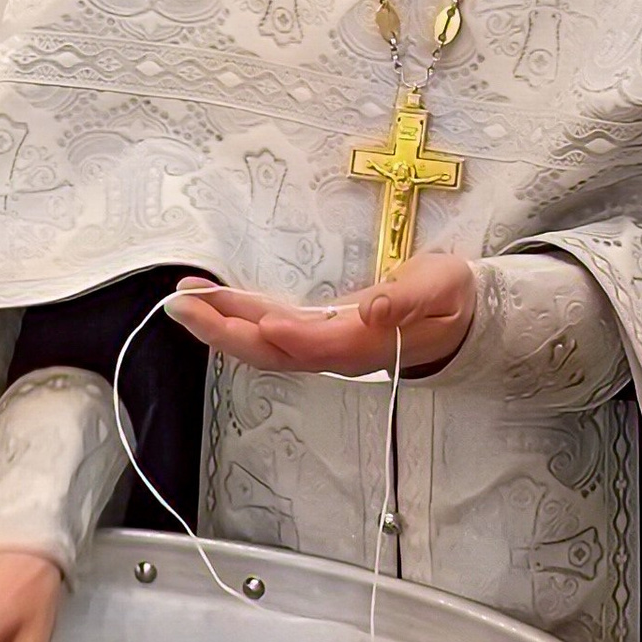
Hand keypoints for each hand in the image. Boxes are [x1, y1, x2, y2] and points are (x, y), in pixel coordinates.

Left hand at [167, 250, 476, 377]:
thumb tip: (374, 309)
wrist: (459, 317)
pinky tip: (211, 301)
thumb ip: (408, 299)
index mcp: (367, 343)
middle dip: (224, 331)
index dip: (288, 335)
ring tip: (183, 298)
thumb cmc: (451, 299)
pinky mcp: (316, 331)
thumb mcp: (442, 289)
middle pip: (273, 352)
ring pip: (263, 345)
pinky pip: (268, 333)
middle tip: (183, 305)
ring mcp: (322, 344)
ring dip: (220, 324)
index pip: (318, 344)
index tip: (256, 320)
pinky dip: (236, 317)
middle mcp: (336, 351)